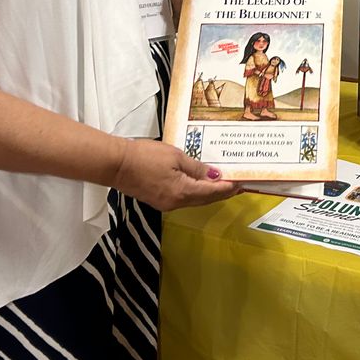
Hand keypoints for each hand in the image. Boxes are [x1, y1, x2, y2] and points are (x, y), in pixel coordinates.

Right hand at [111, 138, 240, 210]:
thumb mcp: (176, 156)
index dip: (228, 187)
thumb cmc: (145, 156)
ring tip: (223, 182)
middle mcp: (176, 202)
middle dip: (222, 192)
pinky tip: (200, 183)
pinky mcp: (159, 199)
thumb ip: (196, 168)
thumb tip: (214, 175)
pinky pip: (184, 198)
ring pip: (195, 200)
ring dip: (209, 192)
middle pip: (205, 199)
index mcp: (183, 192)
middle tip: (237, 184)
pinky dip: (196, 192)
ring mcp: (167, 203)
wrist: (117, 164)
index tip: (242, 182)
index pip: (212, 192)